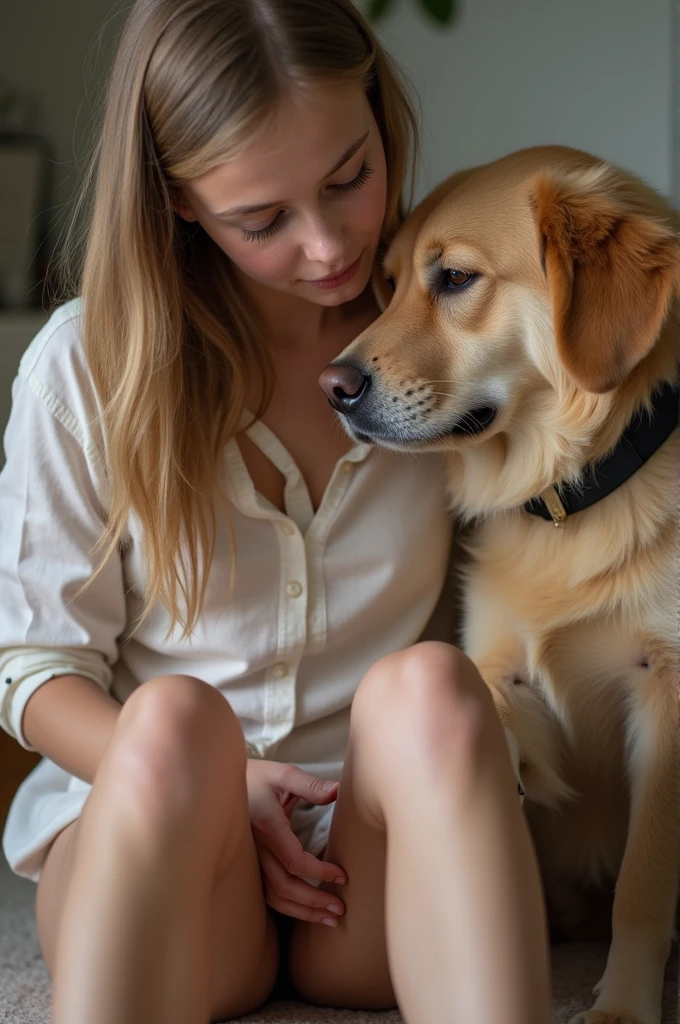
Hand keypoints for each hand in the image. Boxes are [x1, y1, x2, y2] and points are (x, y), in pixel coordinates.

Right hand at [246, 759, 346, 925]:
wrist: (219, 786)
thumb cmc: (256, 777)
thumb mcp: (282, 775)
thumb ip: (311, 786)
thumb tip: (338, 791)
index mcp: (267, 827)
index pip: (295, 862)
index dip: (320, 873)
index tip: (342, 876)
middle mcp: (256, 850)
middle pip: (285, 888)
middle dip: (314, 903)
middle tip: (340, 910)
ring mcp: (250, 861)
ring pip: (274, 897)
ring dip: (302, 912)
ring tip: (329, 919)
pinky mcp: (249, 867)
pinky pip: (266, 894)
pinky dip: (288, 907)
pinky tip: (305, 911)